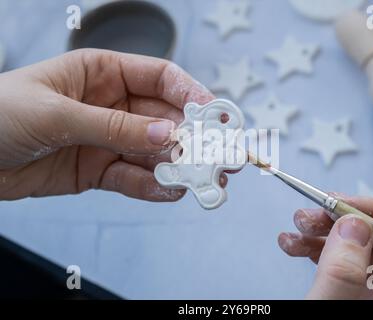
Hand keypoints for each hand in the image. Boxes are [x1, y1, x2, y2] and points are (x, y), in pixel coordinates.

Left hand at [0, 49, 226, 201]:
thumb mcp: (56, 113)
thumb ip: (114, 126)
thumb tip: (166, 135)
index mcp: (103, 73)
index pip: (160, 78)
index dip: (191, 93)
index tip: (214, 114)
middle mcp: (112, 105)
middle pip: (164, 119)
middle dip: (192, 138)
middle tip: (218, 156)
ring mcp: (107, 139)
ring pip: (153, 153)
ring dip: (178, 167)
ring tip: (201, 180)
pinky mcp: (98, 170)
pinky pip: (132, 178)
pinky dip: (152, 186)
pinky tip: (170, 191)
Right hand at [278, 195, 372, 299]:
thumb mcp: (330, 312)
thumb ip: (344, 272)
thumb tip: (354, 225)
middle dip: (356, 220)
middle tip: (323, 209)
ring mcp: (371, 296)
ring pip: (360, 246)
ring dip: (326, 229)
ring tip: (300, 224)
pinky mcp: (347, 291)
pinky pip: (337, 258)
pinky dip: (314, 246)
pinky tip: (291, 244)